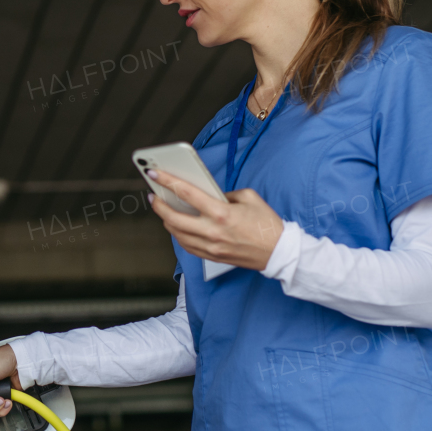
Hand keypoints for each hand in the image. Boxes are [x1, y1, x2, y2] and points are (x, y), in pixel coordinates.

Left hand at [147, 169, 283, 270]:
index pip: (187, 193)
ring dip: (166, 220)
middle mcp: (212, 231)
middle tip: (153, 196)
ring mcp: (210, 246)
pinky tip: (177, 226)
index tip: (155, 174)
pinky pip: (186, 246)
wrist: (278, 252)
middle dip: (158, 205)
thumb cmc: (267, 224)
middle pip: (173, 218)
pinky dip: (178, 234)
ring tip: (163, 210)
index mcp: (221, 213)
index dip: (167, 181)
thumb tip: (208, 194)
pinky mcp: (212, 256)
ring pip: (176, 234)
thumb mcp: (249, 197)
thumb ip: (225, 193)